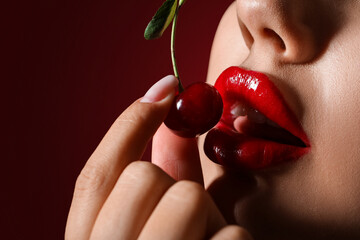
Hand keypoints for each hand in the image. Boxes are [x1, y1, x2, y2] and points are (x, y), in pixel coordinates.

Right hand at [65, 75, 252, 239]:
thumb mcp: (159, 221)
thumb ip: (163, 170)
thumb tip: (169, 114)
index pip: (96, 172)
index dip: (130, 123)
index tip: (165, 89)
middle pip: (142, 178)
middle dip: (174, 183)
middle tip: (186, 206)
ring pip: (185, 197)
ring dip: (205, 212)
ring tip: (203, 236)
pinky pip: (233, 236)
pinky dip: (235, 239)